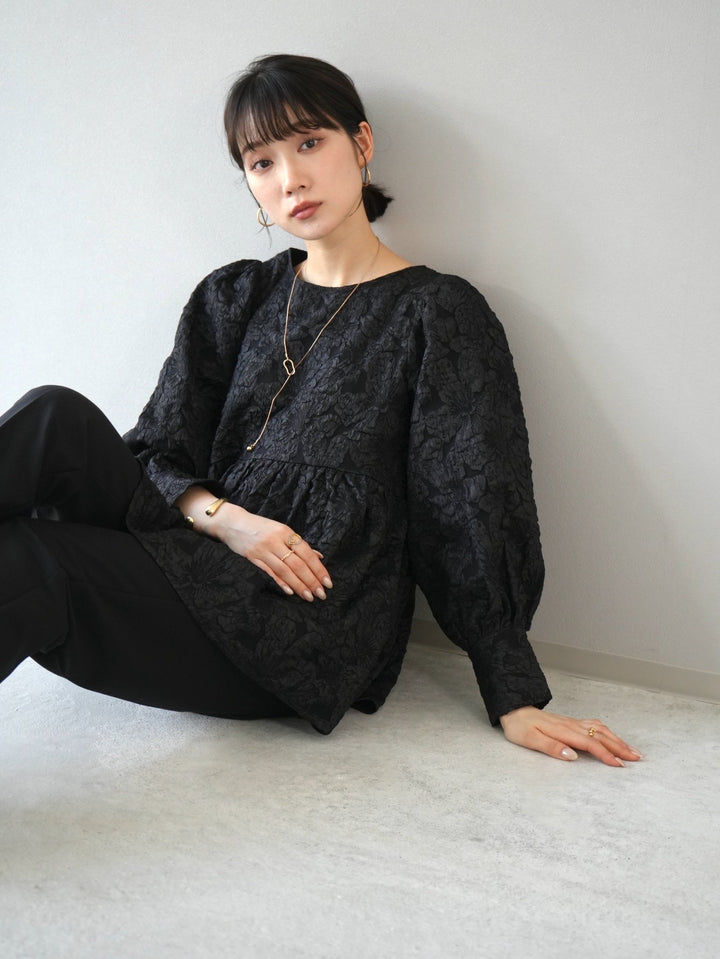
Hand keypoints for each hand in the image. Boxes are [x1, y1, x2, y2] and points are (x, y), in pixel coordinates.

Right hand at [217, 505, 331, 601]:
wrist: (232, 523)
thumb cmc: (260, 527)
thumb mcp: (281, 530)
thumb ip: (299, 544)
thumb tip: (318, 557)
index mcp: (286, 532)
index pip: (306, 553)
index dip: (318, 568)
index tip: (327, 582)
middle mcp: (276, 541)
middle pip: (297, 564)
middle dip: (311, 580)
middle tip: (321, 594)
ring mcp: (263, 550)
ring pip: (285, 570)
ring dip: (298, 585)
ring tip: (309, 596)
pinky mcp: (253, 558)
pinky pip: (269, 572)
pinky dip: (281, 582)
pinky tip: (290, 592)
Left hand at [499, 706, 642, 766]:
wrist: (512, 710)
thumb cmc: (519, 727)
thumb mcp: (530, 740)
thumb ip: (551, 747)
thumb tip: (572, 756)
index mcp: (563, 731)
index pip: (590, 743)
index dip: (606, 755)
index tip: (619, 765)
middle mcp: (571, 725)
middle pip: (601, 735)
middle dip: (620, 747)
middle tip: (637, 758)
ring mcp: (572, 722)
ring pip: (600, 729)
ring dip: (617, 739)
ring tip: (632, 750)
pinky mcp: (570, 722)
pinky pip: (594, 725)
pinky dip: (608, 731)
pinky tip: (612, 736)